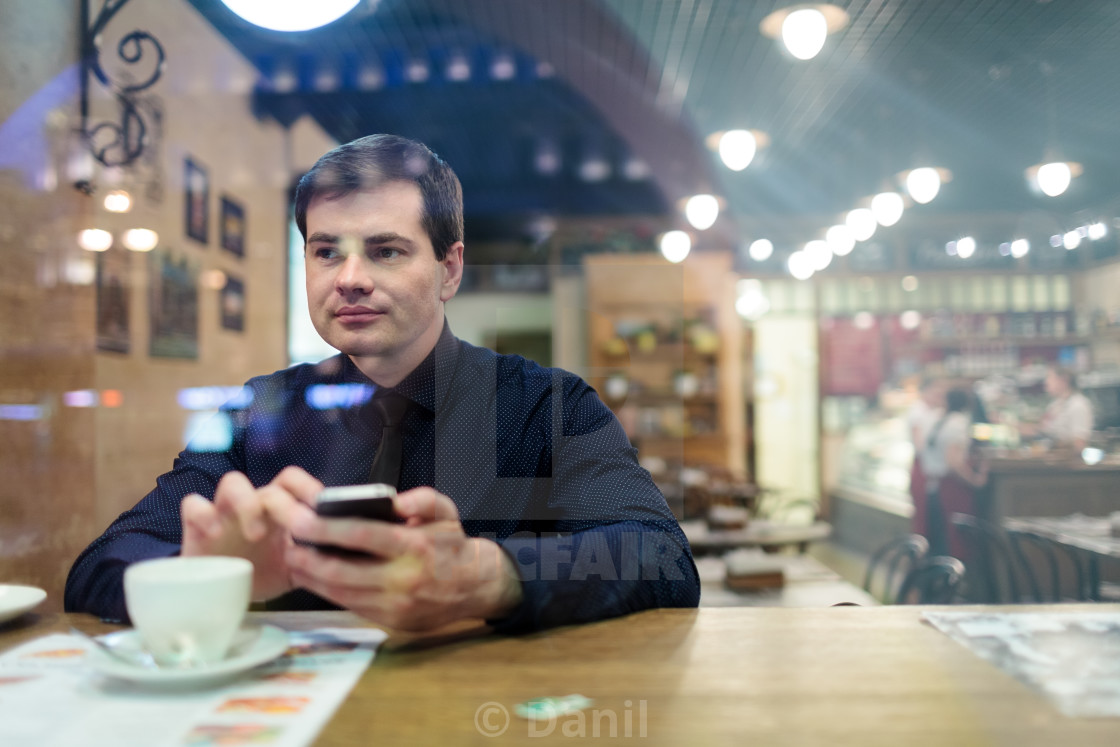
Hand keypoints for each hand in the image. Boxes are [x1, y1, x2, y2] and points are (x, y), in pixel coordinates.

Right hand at [181, 467, 322, 601]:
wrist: (219, 597)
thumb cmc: (261, 574)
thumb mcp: (295, 569)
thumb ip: (318, 558)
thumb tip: (350, 556)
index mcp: (279, 511)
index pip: (294, 481)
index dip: (309, 487)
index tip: (323, 506)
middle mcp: (253, 506)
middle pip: (270, 486)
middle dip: (286, 504)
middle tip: (296, 528)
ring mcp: (224, 513)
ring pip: (232, 482)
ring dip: (247, 503)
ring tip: (256, 533)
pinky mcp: (196, 527)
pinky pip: (193, 505)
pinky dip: (203, 513)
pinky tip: (214, 532)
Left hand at [266, 487, 522, 630]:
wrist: (474, 588)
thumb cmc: (453, 546)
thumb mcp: (447, 513)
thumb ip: (424, 499)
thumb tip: (397, 501)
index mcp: (414, 548)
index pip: (362, 536)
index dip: (326, 529)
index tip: (300, 518)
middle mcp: (402, 580)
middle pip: (341, 570)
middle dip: (307, 556)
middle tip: (286, 539)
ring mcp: (394, 605)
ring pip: (340, 592)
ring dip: (310, 576)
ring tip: (292, 556)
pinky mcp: (389, 621)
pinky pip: (349, 605)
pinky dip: (326, 590)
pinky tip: (313, 576)